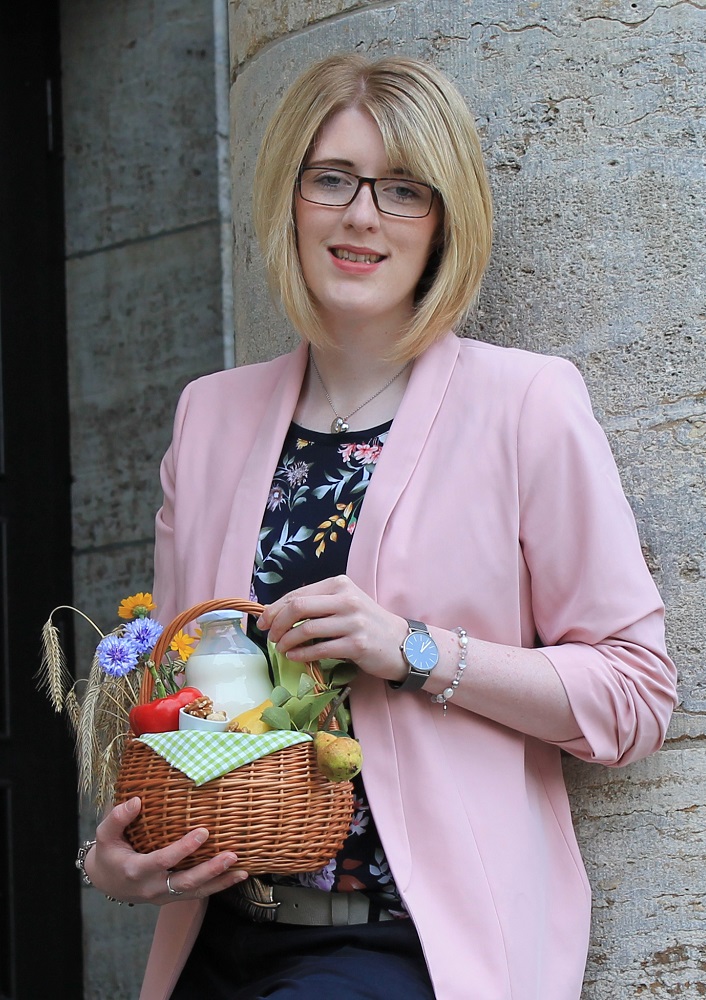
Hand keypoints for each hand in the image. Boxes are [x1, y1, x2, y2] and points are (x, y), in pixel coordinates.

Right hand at [84, 796, 248, 904]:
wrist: (107, 881)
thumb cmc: (109, 852)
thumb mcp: (105, 835)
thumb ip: (118, 818)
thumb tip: (136, 801)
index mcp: (136, 870)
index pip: (163, 860)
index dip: (183, 848)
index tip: (203, 832)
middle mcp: (151, 887)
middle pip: (185, 883)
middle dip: (210, 870)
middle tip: (231, 855)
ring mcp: (163, 896)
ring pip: (195, 892)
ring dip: (219, 882)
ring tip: (242, 870)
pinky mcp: (172, 898)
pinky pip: (197, 894)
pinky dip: (218, 887)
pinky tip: (236, 877)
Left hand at [256, 575, 408, 683]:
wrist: (401, 643)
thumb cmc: (366, 624)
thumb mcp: (344, 604)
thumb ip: (316, 604)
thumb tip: (275, 612)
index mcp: (339, 584)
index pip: (298, 594)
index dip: (274, 609)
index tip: (263, 622)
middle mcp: (346, 599)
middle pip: (298, 607)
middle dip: (277, 623)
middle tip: (271, 637)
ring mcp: (353, 621)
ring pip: (307, 629)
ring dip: (287, 641)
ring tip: (281, 648)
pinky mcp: (357, 644)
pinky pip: (320, 649)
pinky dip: (301, 654)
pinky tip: (295, 657)